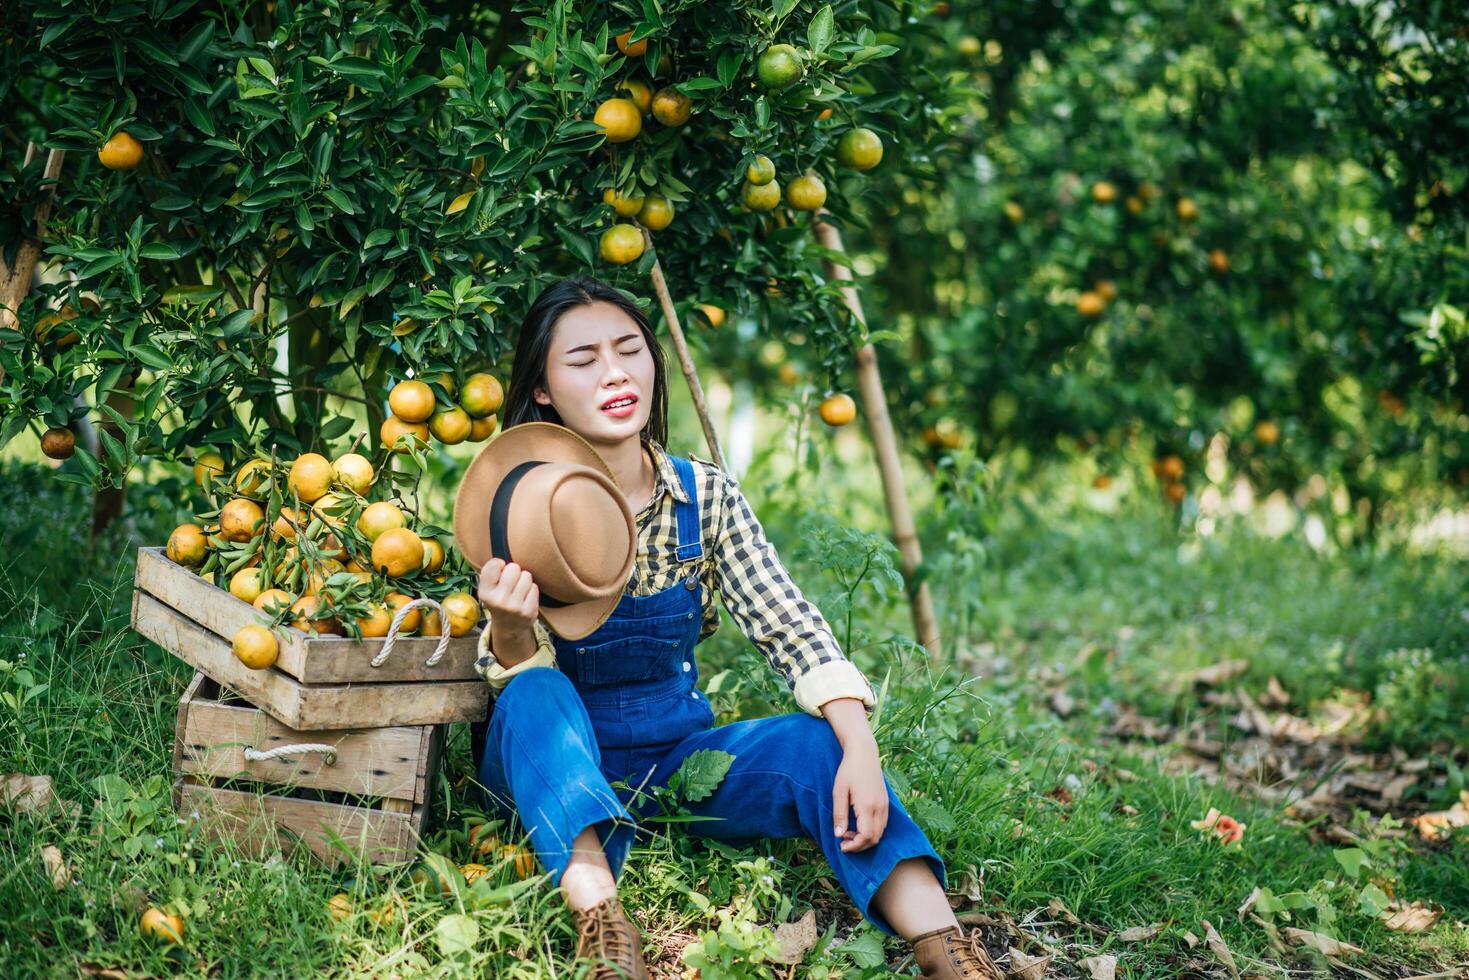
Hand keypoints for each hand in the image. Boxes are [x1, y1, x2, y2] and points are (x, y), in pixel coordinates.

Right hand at [476, 557, 539, 631]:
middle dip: (514, 572)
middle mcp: (498, 600)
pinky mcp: (529, 611)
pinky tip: (525, 598)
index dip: (499, 564)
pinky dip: (531, 590)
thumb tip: (503, 557)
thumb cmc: (499, 599)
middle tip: (511, 582)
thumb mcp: (487, 588)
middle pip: (514, 568)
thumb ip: (491, 571)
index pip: (494, 564)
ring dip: (524, 580)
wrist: (509, 627)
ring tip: (518, 590)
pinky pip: (535, 587)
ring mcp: (514, 607)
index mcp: (484, 592)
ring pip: (526, 576)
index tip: (499, 571)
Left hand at [832, 737, 887, 852]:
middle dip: (859, 846)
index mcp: (867, 805)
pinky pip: (882, 824)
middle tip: (844, 841)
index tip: (842, 846)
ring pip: (880, 833)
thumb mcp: (839, 792)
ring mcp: (885, 805)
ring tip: (849, 832)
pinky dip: (872, 831)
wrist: (864, 753)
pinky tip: (859, 825)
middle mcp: (880, 808)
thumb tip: (838, 835)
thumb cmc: (848, 770)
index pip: (865, 836)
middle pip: (875, 838)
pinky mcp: (886, 803)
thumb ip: (839, 814)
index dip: (854, 846)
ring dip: (866, 839)